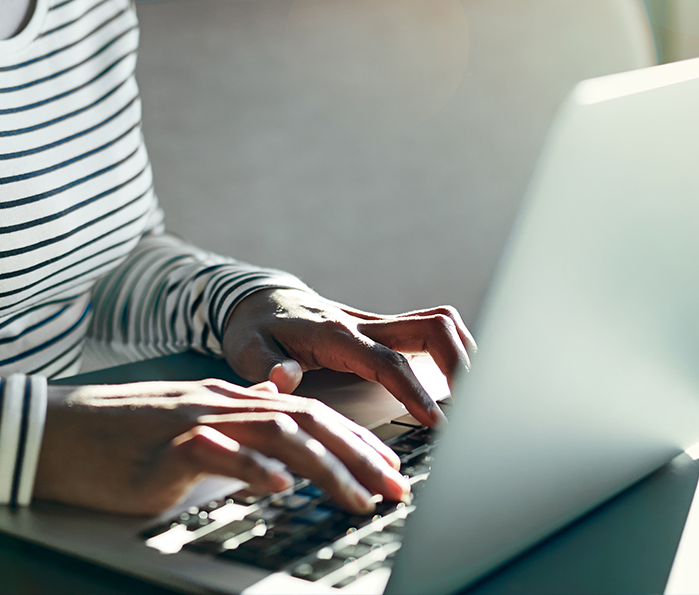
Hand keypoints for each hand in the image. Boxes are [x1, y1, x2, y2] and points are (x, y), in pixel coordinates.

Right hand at [33, 378, 409, 516]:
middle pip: (302, 417)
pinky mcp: (163, 447)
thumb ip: (229, 428)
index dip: (350, 437)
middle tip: (395, 486)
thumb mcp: (183, 428)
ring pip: (273, 432)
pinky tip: (280, 487)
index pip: (302, 411)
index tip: (387, 467)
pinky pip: (215, 452)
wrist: (54, 432)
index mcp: (223, 399)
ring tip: (358, 496)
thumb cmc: (115, 439)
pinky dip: (252, 468)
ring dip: (323, 466)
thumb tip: (273, 436)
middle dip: (356, 452)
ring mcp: (190, 420)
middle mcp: (215, 402)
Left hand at [221, 289, 476, 427]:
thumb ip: (264, 364)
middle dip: (461, 364)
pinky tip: (459, 384)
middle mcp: (362, 324)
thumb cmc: (254, 330)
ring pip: (437, 323)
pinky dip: (453, 352)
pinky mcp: (383, 329)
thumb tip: (282, 377)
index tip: (438, 423)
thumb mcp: (246, 348)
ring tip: (477, 399)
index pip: (387, 360)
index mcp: (334, 335)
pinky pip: (429, 330)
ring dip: (464, 354)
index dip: (415, 390)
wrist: (258, 300)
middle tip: (475, 409)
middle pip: (430, 328)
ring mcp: (377, 324)